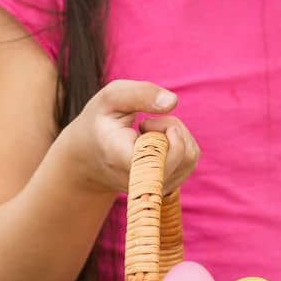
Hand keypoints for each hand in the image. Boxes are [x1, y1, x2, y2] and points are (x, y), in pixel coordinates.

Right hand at [62, 79, 200, 196]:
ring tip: (150, 131)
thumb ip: (140, 93)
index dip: (165, 139)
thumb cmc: (102, 122)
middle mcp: (139, 180)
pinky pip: (191, 159)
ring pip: (190, 155)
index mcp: (119, 158)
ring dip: (177, 133)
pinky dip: (181, 142)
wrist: (89, 156)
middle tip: (145, 122)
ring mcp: (154, 186)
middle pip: (182, 154)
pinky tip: (158, 141)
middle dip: (171, 127)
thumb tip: (173, 101)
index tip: (146, 123)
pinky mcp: (166, 185)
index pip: (157, 160)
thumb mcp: (111, 98)